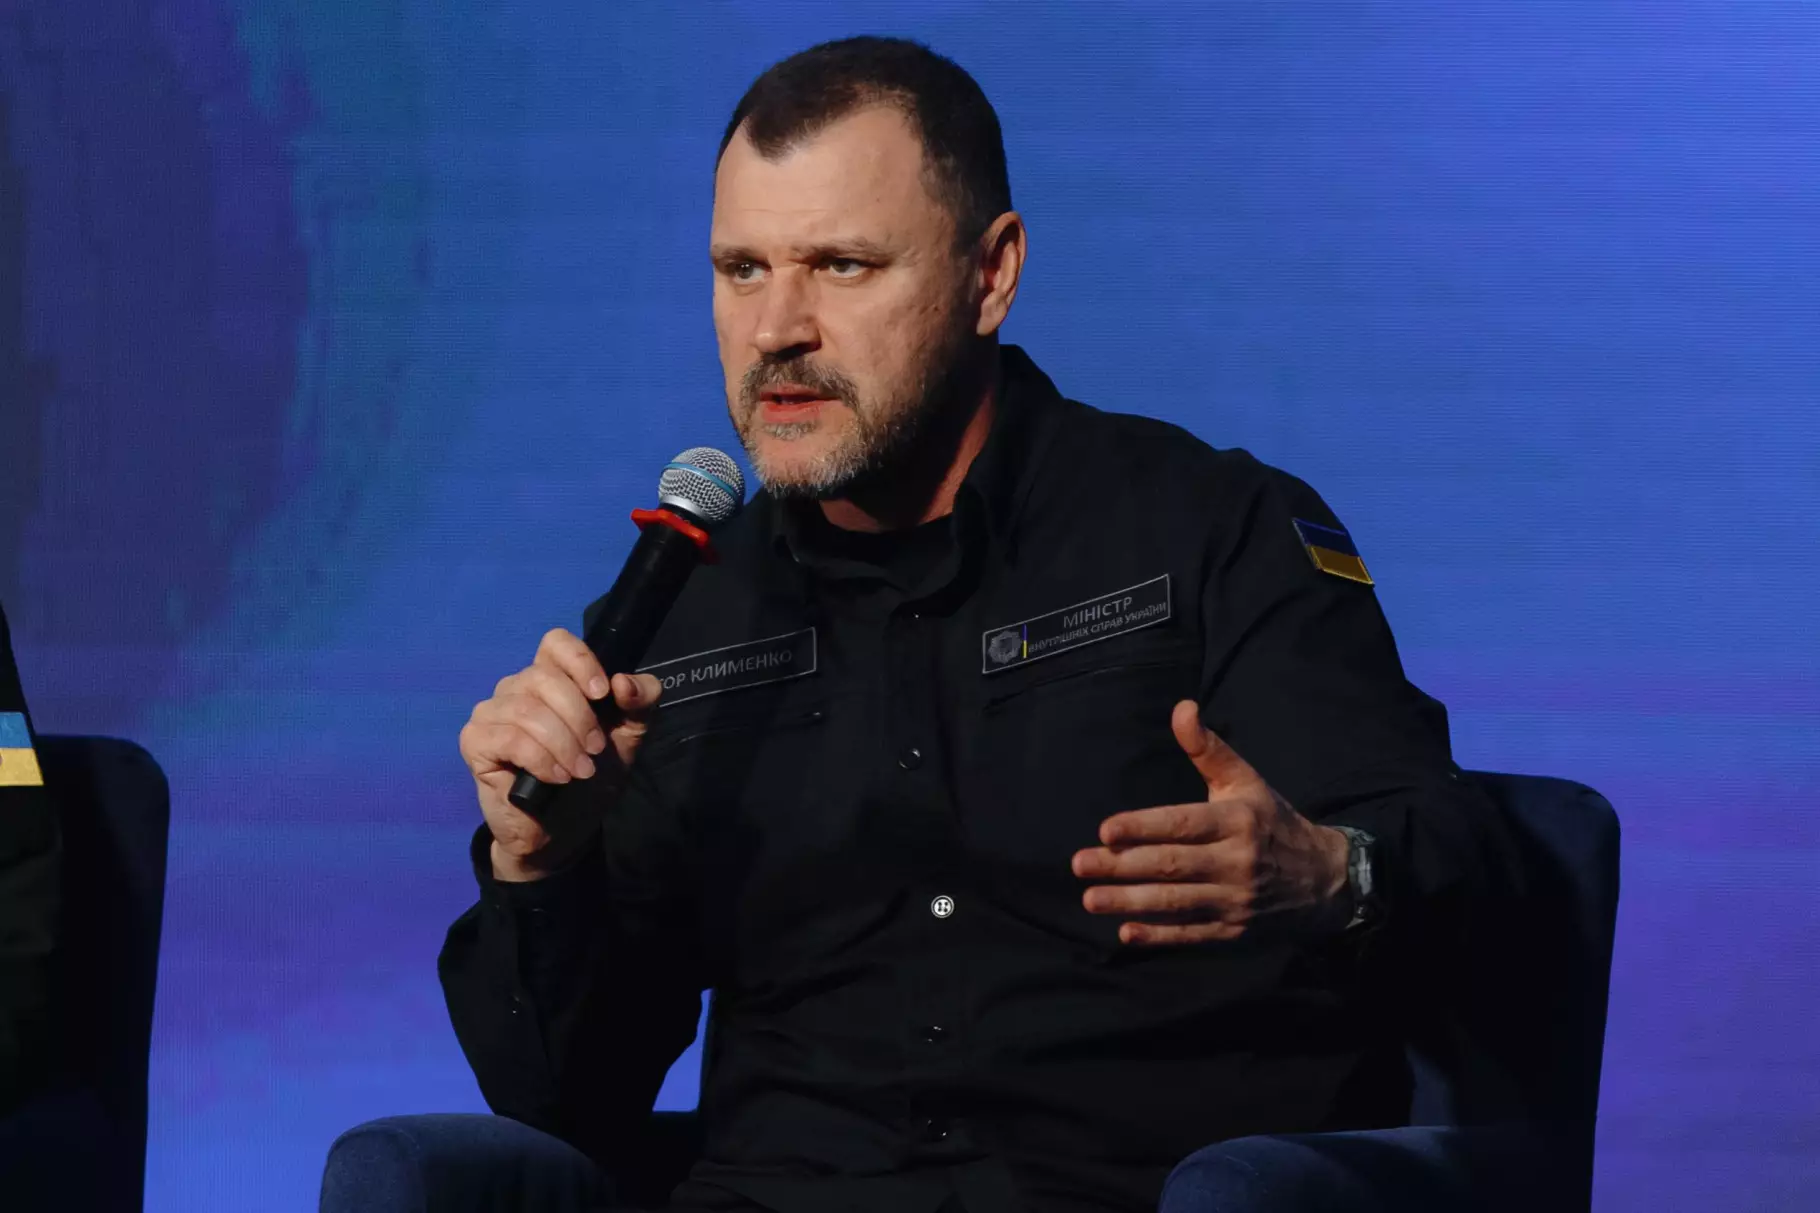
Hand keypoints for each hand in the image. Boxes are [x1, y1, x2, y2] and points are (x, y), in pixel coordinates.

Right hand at [459, 628, 662, 881]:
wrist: (562, 829)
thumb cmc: (590, 777)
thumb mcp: (629, 738)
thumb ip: (641, 704)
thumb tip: (623, 683)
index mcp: (551, 678)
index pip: (555, 642)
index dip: (580, 662)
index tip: (602, 694)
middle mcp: (516, 687)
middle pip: (544, 677)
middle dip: (579, 717)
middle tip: (595, 751)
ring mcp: (491, 713)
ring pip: (527, 710)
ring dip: (563, 744)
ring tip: (580, 771)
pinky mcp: (475, 742)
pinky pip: (509, 738)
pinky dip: (540, 759)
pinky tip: (556, 778)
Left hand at [1071, 700, 1351, 945]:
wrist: (1326, 880)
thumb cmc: (1273, 822)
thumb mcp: (1246, 782)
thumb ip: (1208, 749)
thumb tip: (1181, 708)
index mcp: (1237, 821)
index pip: (1183, 824)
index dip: (1143, 827)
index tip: (1105, 830)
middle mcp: (1237, 862)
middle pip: (1172, 864)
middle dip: (1122, 866)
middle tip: (1079, 863)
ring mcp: (1236, 901)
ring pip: (1176, 902)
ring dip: (1130, 902)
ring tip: (1089, 899)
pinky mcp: (1234, 932)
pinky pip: (1191, 934)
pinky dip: (1159, 936)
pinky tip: (1126, 933)